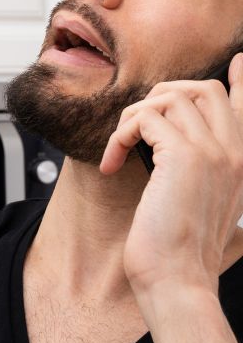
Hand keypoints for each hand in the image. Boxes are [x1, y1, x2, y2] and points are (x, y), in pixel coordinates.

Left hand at [100, 52, 242, 299]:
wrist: (177, 281)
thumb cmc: (180, 251)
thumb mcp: (201, 206)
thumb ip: (202, 174)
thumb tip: (175, 152)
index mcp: (242, 164)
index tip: (238, 60)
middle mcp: (235, 153)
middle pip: (204, 89)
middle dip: (162, 95)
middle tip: (135, 127)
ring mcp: (213, 152)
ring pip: (169, 97)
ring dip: (132, 118)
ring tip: (120, 150)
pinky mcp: (183, 157)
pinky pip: (143, 118)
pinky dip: (119, 135)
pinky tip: (112, 163)